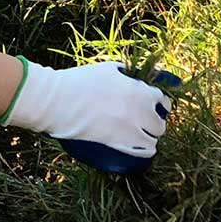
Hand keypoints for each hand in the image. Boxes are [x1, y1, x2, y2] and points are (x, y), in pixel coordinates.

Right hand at [2, 60, 176, 174]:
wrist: (58, 100)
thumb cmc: (80, 81)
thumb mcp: (108, 69)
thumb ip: (127, 74)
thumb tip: (138, 78)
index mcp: (138, 90)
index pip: (162, 100)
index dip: (160, 104)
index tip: (157, 106)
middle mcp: (139, 111)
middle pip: (160, 123)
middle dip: (155, 122)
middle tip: (147, 122)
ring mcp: (129, 129)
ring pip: (153, 139)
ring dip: (150, 137)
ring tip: (143, 136)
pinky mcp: (118, 143)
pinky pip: (142, 151)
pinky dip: (144, 150)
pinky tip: (141, 148)